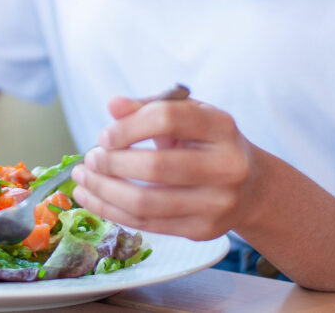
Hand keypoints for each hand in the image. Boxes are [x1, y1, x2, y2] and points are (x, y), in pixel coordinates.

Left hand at [70, 95, 260, 240]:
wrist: (251, 187)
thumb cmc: (206, 144)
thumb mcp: (186, 116)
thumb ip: (149, 107)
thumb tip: (114, 105)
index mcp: (221, 127)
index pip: (168, 119)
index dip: (128, 127)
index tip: (104, 136)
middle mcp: (226, 166)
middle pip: (156, 166)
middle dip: (112, 163)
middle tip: (90, 159)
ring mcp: (217, 203)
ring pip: (147, 202)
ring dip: (104, 191)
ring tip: (83, 179)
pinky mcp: (203, 230)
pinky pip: (147, 224)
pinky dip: (112, 211)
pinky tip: (92, 198)